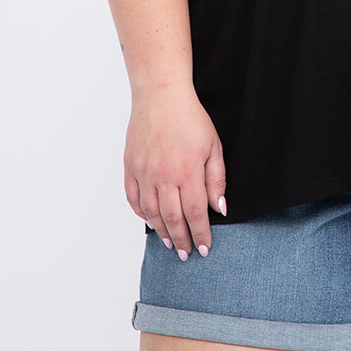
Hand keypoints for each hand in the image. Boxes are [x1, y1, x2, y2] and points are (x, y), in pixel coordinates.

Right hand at [124, 83, 226, 258]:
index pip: (196, 213)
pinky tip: (151, 221)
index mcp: (188, 171)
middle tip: (186, 254)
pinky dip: (142, 214)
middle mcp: (164, 176)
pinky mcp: (130, 167)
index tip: (204, 249)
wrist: (161, 96)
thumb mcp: (213, 146)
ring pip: (152, 213)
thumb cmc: (191, 118)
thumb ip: (217, 179)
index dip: (200, 234)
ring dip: (162, 231)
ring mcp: (144, 173)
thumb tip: (220, 208)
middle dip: (182, 240)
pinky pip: (133, 199)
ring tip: (171, 243)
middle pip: (173, 218)